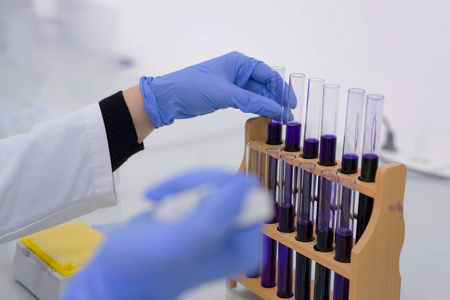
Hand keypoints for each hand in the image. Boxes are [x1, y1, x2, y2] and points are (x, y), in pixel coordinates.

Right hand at [62, 169, 262, 299]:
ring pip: (213, 180)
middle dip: (195, 187)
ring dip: (182, 187)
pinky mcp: (203, 212)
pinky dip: (176, 187)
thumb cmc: (144, 264)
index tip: (186, 199)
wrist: (119, 271)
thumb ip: (215, 217)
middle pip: (230, 183)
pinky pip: (199, 183)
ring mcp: (221, 222)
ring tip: (159, 205)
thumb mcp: (180, 243)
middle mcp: (238, 234)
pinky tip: (158, 201)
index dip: (215, 188)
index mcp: (245, 247)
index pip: (248, 194)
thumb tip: (246, 184)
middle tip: (167, 202)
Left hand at [139, 51, 282, 127]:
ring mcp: (233, 84)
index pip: (268, 73)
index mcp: (239, 62)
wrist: (169, 99)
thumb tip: (276, 109)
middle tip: (287, 115)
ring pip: (257, 94)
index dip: (281, 88)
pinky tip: (265, 116)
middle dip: (276, 98)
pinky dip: (257, 108)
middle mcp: (238, 71)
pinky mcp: (227, 96)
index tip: (289, 104)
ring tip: (279, 119)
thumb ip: (252, 101)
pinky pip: (248, 101)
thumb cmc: (192, 87)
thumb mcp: (225, 94)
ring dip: (268, 105)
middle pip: (265, 84)